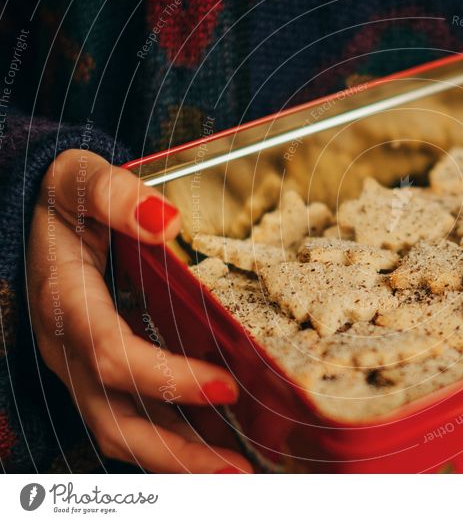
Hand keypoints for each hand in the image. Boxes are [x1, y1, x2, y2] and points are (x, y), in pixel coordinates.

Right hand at [27, 149, 251, 472]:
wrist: (37, 215)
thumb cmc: (64, 199)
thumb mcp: (80, 179)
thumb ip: (114, 194)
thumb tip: (165, 219)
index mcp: (66, 302)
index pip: (112, 356)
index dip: (165, 378)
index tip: (225, 385)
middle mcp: (68, 347)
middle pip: (114, 417)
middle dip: (174, 451)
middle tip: (236, 468)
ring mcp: (80, 366)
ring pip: (120, 430)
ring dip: (176, 460)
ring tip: (234, 473)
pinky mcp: (96, 371)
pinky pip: (128, 418)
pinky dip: (169, 441)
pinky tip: (212, 448)